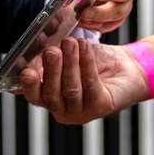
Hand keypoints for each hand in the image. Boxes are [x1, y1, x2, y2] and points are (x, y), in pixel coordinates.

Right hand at [16, 35, 153, 123]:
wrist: (127, 67)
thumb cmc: (93, 62)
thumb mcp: (67, 56)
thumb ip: (49, 57)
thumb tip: (31, 53)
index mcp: (50, 99)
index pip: (35, 96)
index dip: (29, 85)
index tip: (27, 71)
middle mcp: (63, 110)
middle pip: (51, 95)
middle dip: (51, 71)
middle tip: (52, 51)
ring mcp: (81, 112)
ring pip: (71, 89)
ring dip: (70, 63)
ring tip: (70, 43)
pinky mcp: (100, 107)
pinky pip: (91, 84)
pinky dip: (86, 63)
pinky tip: (85, 47)